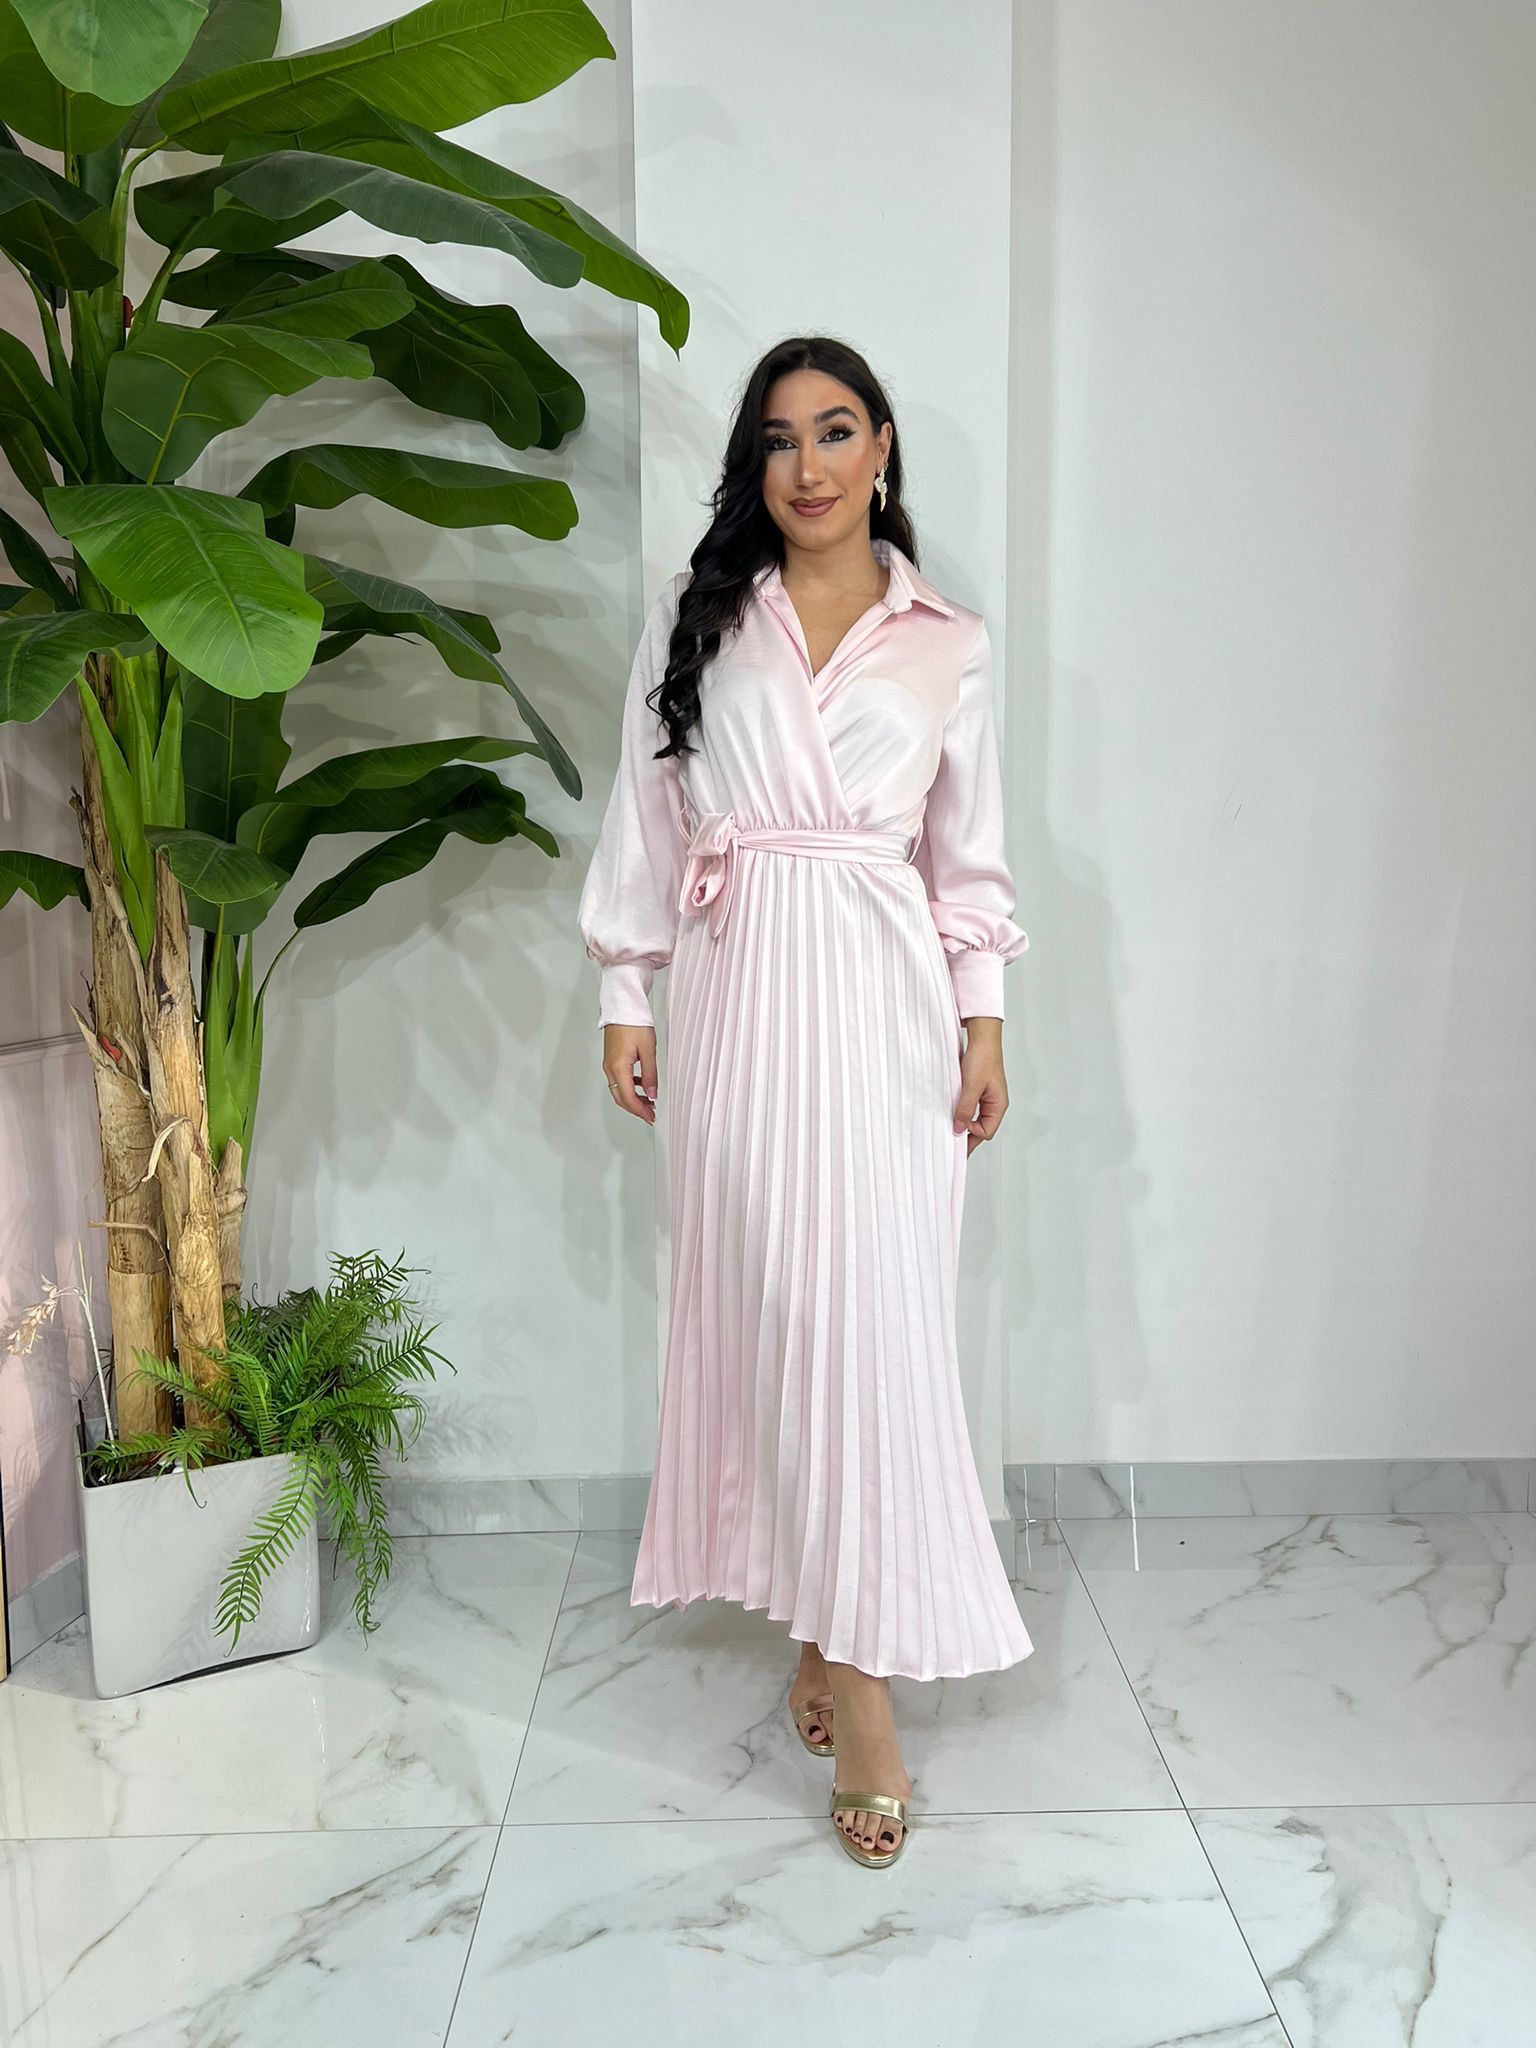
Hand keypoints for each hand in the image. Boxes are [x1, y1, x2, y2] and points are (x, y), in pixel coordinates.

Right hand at [602, 1023, 658, 1124]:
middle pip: (621, 1098)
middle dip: (636, 1109)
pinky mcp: (611, 1059)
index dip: (640, 1111)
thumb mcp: (648, 1050)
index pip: (628, 1098)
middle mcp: (610, 1068)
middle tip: (651, 1114)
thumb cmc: (634, 1023)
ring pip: (619, 1090)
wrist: (623, 1006)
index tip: (651, 1117)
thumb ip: (650, 1075)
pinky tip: (642, 1085)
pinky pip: (619, 1080)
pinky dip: (630, 1088)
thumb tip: (652, 1094)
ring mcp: (609, 1064)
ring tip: (649, 1102)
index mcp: (618, 1067)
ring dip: (633, 1099)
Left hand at [953, 1016, 1006, 1155]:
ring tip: (951, 1123)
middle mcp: (994, 1104)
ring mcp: (987, 1098)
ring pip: (976, 1119)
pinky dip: (963, 1112)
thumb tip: (959, 1129)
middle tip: (951, 1140)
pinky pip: (971, 1108)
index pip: (986, 1131)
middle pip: (982, 1128)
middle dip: (968, 1134)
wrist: (982, 1039)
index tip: (956, 1126)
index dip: (971, 1132)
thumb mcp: (972, 1086)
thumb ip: (966, 1109)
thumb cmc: (983, 1058)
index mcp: (998, 1105)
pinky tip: (953, 1110)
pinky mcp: (979, 1091)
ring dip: (964, 1122)